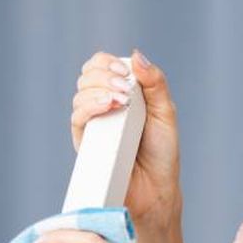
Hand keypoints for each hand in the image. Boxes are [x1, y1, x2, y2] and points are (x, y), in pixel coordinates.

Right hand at [70, 48, 180, 228]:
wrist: (156, 188)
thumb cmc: (161, 152)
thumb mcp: (165, 112)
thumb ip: (154, 82)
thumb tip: (136, 54)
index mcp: (120, 93)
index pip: (100, 65)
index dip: (107, 62)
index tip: (124, 73)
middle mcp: (102, 105)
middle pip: (87, 76)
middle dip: (104, 75)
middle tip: (125, 89)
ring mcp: (92, 124)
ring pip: (80, 94)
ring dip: (98, 90)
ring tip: (121, 101)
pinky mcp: (85, 143)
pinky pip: (77, 119)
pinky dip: (90, 106)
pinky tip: (108, 107)